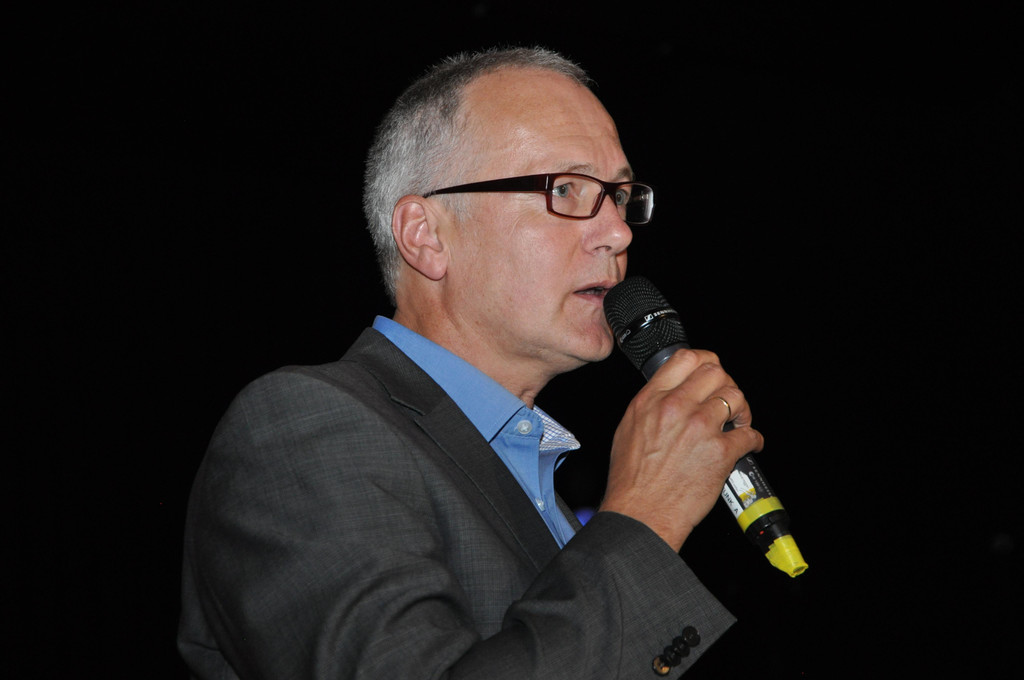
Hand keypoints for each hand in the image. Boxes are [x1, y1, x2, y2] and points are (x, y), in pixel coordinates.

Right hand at [598, 348, 763, 551]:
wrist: (640, 514)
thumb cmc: (631, 479)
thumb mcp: (629, 428)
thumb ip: (651, 404)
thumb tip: (671, 393)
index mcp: (651, 399)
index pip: (686, 358)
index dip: (706, 361)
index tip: (712, 372)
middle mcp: (676, 407)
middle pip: (716, 373)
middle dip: (727, 384)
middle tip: (728, 400)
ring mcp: (699, 427)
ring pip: (736, 397)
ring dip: (742, 410)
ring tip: (739, 422)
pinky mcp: (720, 451)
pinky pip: (749, 434)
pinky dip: (754, 439)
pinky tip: (749, 444)